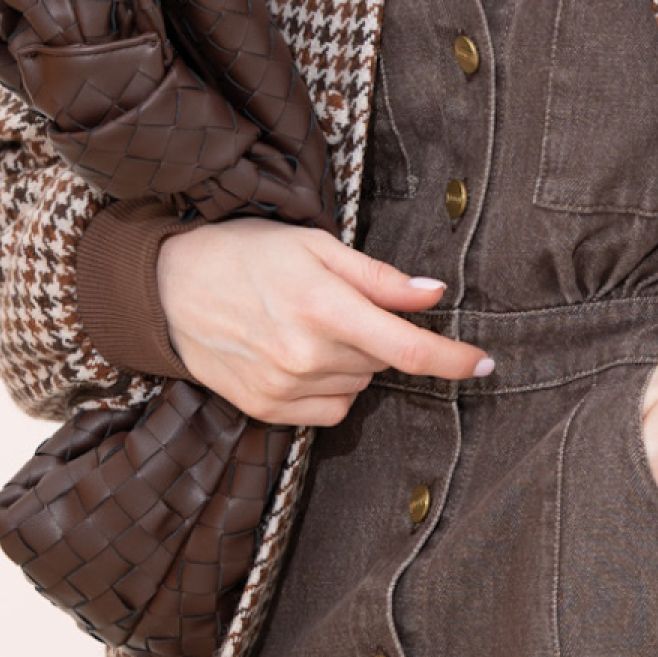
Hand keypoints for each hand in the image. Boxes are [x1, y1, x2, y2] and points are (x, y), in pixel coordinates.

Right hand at [157, 220, 490, 425]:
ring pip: (359, 385)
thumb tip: (434, 295)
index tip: (486, 364)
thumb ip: (378, 277)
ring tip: (307, 326)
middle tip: (335, 305)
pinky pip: (331, 409)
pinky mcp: (267, 409)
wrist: (170, 288)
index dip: (453, 359)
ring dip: (351, 361)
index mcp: (323, 306)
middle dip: (376, 336)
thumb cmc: (248, 255)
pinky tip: (297, 356)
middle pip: (383, 362)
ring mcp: (283, 388)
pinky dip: (329, 387)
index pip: (406, 348)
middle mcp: (305, 354)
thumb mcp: (316, 247)